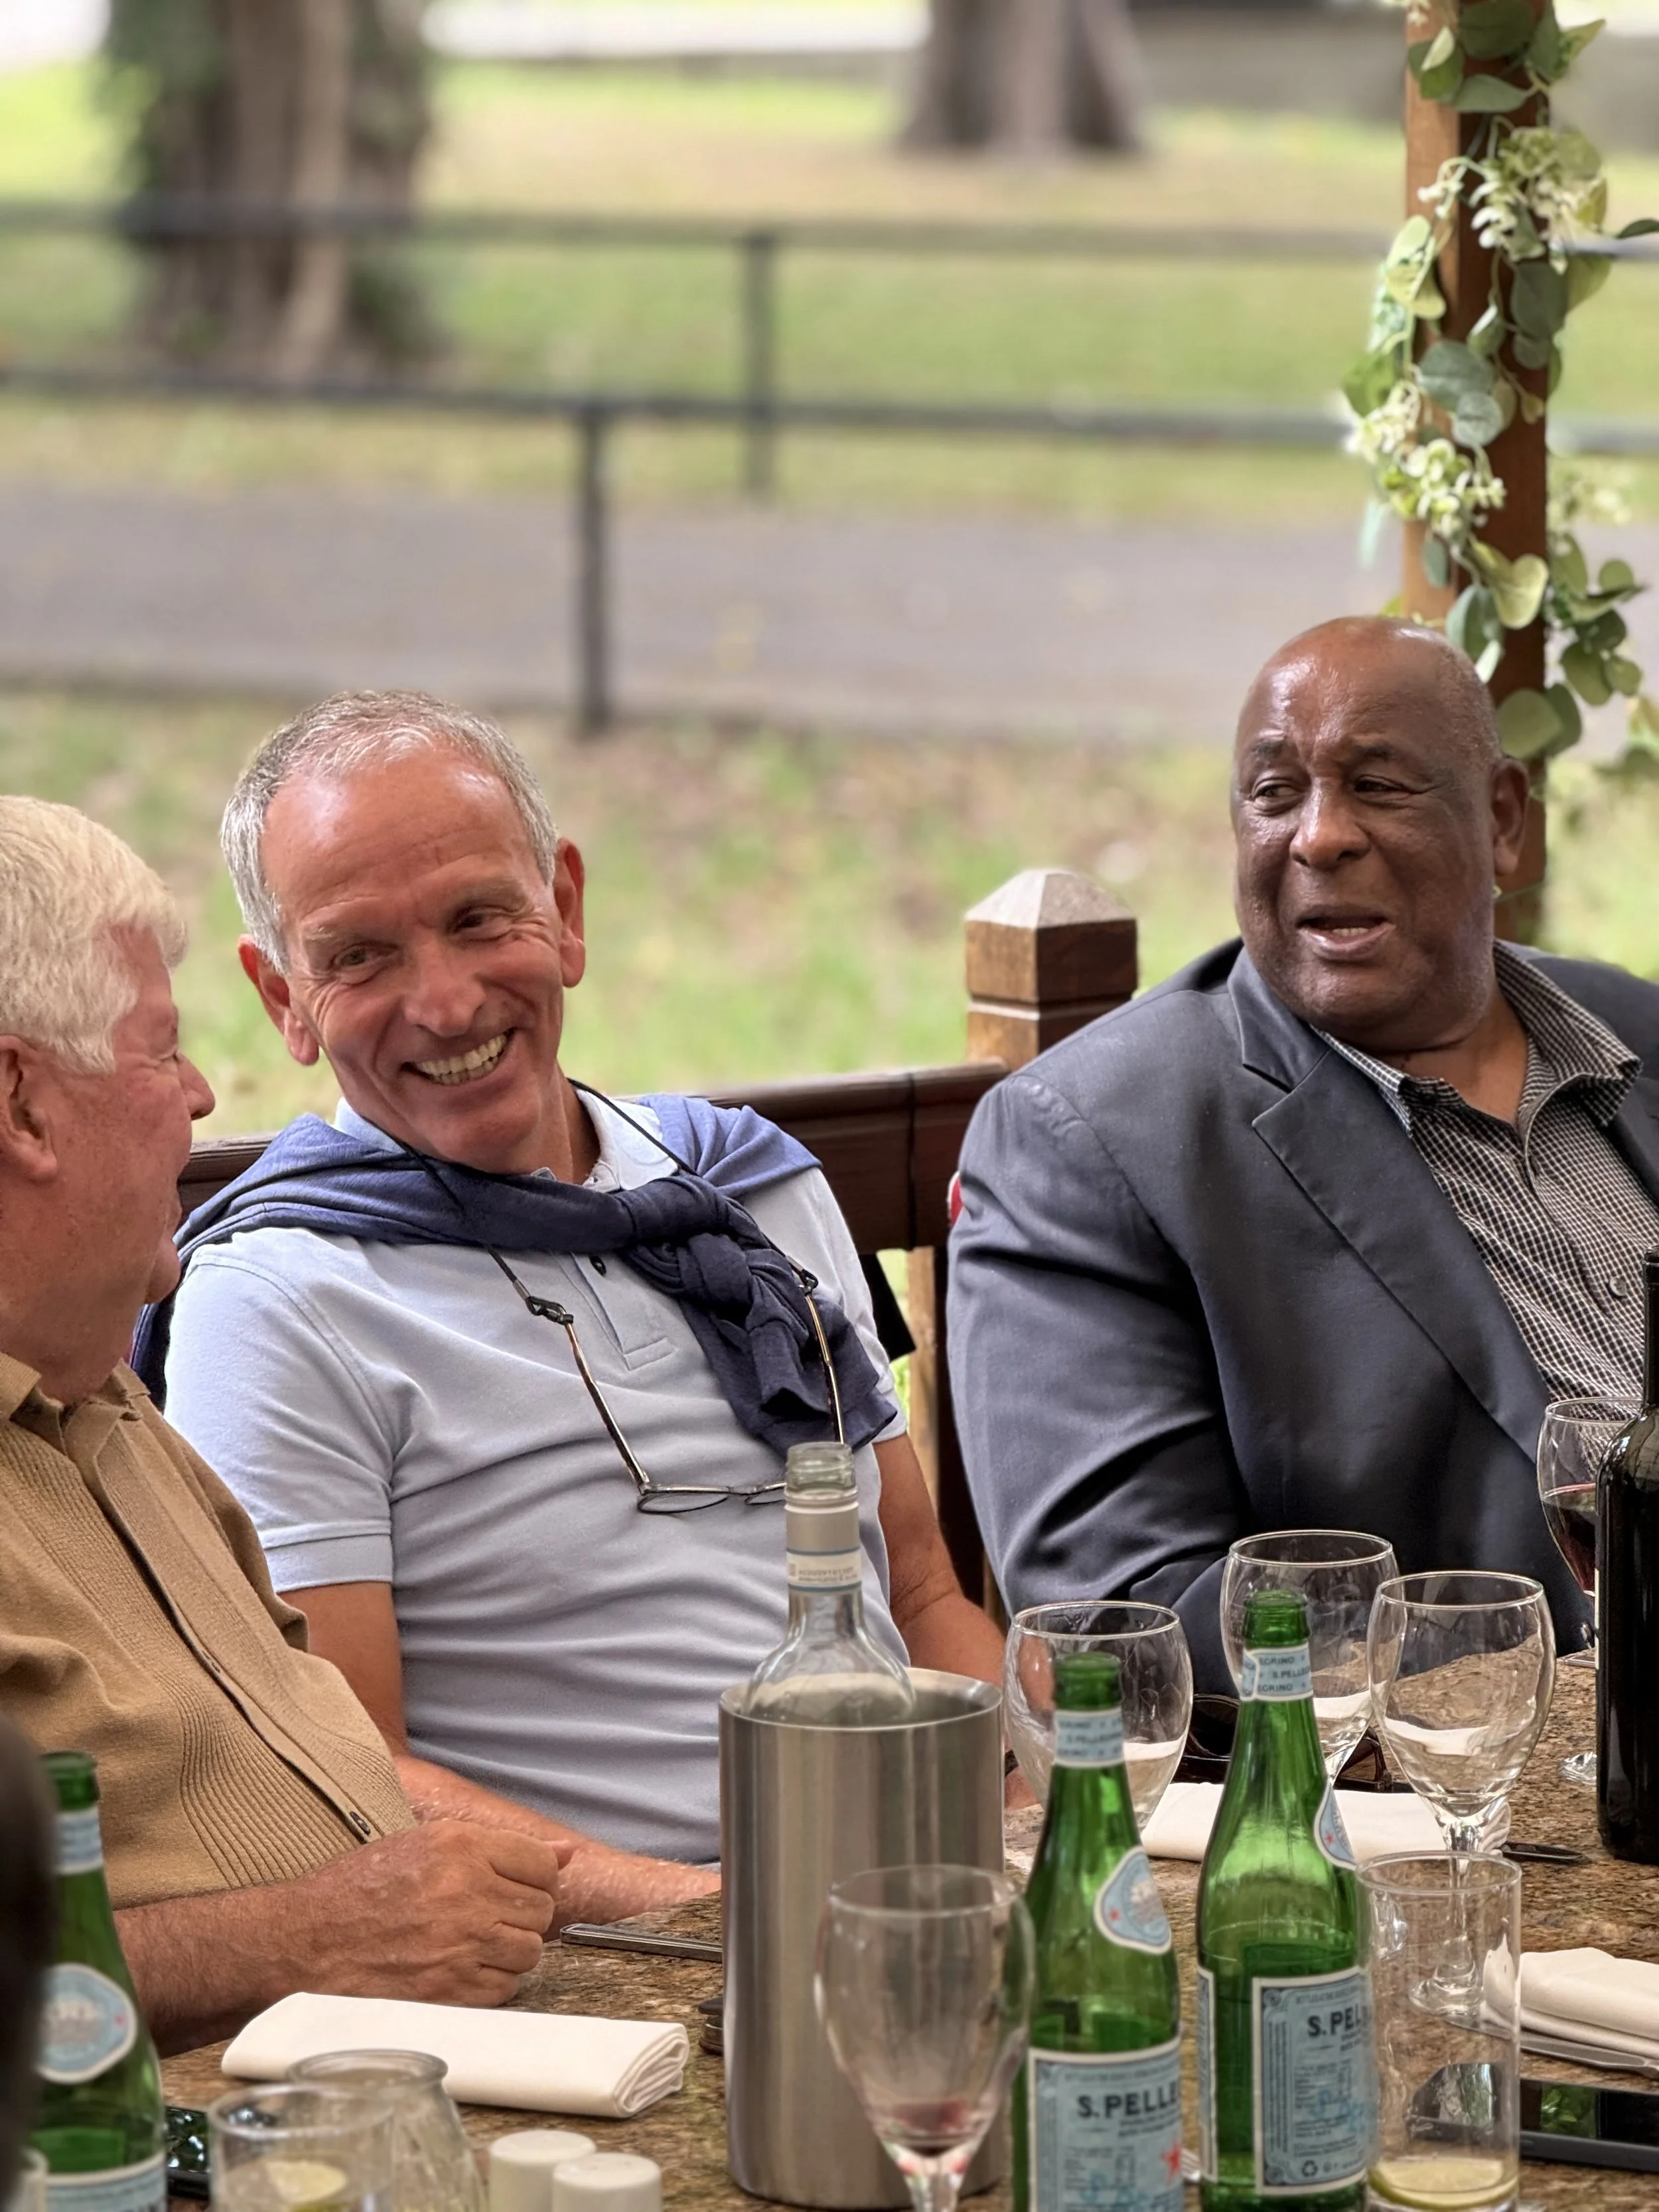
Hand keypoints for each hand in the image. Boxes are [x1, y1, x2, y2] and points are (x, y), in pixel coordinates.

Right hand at [288, 1821, 563, 2006]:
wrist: (302, 1943)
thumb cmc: (358, 1891)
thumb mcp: (424, 1844)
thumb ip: (499, 1847)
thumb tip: (566, 1855)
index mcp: (459, 1846)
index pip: (541, 1863)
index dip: (532, 1877)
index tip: (512, 1887)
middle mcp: (466, 1891)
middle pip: (541, 1909)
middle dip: (521, 1916)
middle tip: (485, 1918)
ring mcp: (460, 1944)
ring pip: (529, 1951)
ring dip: (507, 1952)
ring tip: (468, 1945)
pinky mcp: (450, 1991)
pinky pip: (504, 1989)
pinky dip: (490, 1984)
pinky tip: (457, 1971)